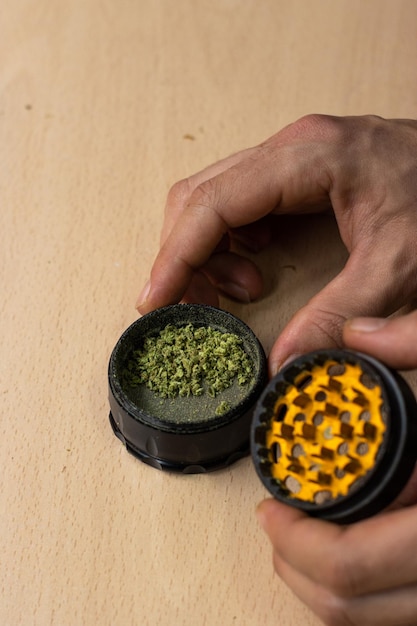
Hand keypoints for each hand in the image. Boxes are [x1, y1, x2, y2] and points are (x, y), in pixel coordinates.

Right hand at [136, 114, 416, 373]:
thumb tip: (285, 362)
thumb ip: (339, 315)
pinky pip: (240, 202)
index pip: (212, 204)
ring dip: (208, 250)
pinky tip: (255, 265)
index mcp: (307, 157)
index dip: (175, 257)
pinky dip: (231, 241)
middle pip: (201, 197)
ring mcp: (293, 156)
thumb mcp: (398, 266)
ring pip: (215, 198)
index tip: (155, 301)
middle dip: (185, 257)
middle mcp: (290, 148)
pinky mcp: (299, 172)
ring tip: (241, 289)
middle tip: (198, 309)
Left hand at [256, 313, 416, 625]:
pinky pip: (399, 613)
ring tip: (301, 541)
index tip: (270, 508)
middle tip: (275, 526)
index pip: (353, 564)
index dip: (297, 543)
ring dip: (325, 587)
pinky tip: (356, 544)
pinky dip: (365, 591)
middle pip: (352, 607)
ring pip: (373, 622)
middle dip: (299, 567)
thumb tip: (359, 333)